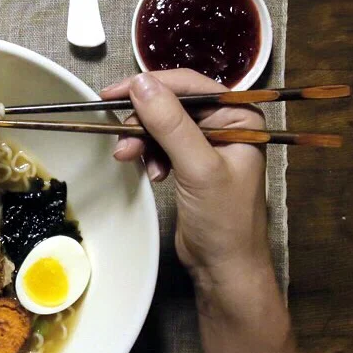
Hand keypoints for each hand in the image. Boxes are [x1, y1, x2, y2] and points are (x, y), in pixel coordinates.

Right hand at [103, 70, 268, 279]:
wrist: (224, 267)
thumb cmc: (225, 221)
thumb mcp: (198, 168)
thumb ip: (171, 124)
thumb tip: (140, 84)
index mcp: (239, 116)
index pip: (189, 85)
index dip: (149, 86)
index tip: (112, 94)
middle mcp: (225, 123)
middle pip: (171, 103)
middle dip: (142, 119)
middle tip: (121, 140)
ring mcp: (206, 144)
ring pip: (161, 124)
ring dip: (142, 139)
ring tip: (129, 159)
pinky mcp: (190, 163)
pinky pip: (160, 144)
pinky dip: (148, 155)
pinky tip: (152, 174)